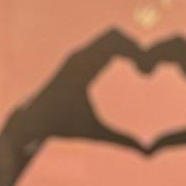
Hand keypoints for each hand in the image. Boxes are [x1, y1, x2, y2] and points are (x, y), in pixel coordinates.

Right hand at [0, 28, 152, 185]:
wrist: (37, 126)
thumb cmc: (65, 127)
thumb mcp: (100, 132)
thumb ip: (123, 139)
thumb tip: (145, 150)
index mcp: (91, 67)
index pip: (117, 46)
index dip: (136, 52)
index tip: (147, 73)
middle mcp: (85, 57)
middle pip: (116, 35)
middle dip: (137, 46)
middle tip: (149, 69)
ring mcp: (79, 57)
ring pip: (112, 35)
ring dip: (132, 46)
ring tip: (144, 67)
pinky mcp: (75, 62)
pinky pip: (101, 47)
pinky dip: (122, 50)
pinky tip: (134, 66)